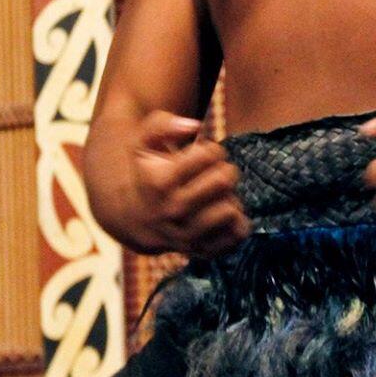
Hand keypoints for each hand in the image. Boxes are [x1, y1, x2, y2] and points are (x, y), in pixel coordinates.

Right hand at [128, 111, 248, 256]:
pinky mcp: (203, 252)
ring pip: (231, 210)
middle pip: (223, 180)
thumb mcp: (143, 144)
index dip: (212, 150)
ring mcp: (187, 236)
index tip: (204, 156)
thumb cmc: (148, 174)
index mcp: (159, 183)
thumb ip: (161, 124)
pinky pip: (238, 234)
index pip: (209, 155)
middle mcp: (172, 212)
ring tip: (216, 196)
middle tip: (214, 175)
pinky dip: (237, 221)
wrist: (137, 219)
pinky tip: (220, 214)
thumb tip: (192, 126)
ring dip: (229, 198)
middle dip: (225, 171)